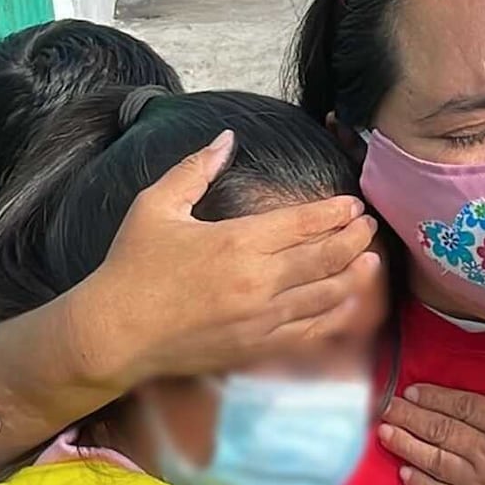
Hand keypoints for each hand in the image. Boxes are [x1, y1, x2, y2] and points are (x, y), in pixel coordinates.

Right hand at [73, 130, 381, 386]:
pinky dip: (335, 315)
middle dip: (355, 238)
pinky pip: (309, 331)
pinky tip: (348, 304)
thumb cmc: (131, 267)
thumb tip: (226, 137)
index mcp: (238, 241)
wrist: (113, 334)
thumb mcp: (156, 206)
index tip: (353, 204)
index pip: (305, 222)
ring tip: (371, 260)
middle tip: (369, 226)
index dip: (336, 212)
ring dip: (354, 275)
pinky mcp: (257, 348)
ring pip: (326, 295)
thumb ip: (195, 168)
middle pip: (326, 256)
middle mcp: (259, 281)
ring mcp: (262, 319)